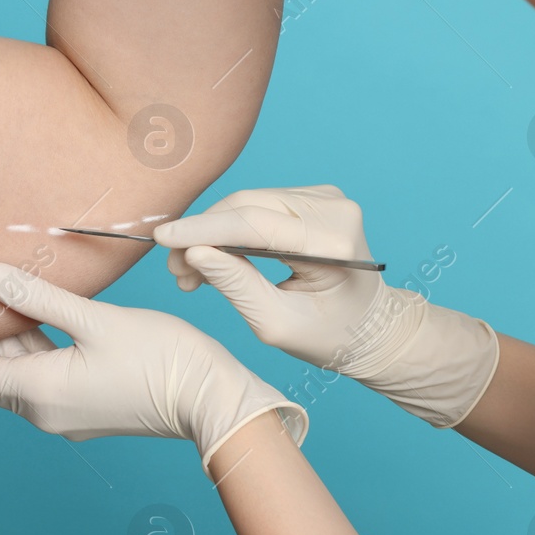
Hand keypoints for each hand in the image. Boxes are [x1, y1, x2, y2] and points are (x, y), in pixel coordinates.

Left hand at [0, 263, 307, 475]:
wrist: (214, 404)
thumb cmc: (162, 360)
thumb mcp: (97, 320)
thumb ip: (41, 300)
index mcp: (38, 390)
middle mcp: (45, 408)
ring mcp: (67, 411)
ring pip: (20, 370)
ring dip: (3, 340)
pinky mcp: (89, 405)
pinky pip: (45, 374)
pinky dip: (32, 348)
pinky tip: (32, 320)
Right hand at [151, 185, 498, 428]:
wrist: (372, 327)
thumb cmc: (331, 335)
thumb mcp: (278, 325)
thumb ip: (237, 286)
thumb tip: (194, 253)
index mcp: (334, 242)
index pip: (255, 224)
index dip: (202, 230)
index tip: (162, 239)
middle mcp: (335, 209)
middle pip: (247, 206)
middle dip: (202, 235)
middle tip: (174, 271)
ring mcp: (326, 198)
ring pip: (247, 203)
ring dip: (212, 233)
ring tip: (190, 272)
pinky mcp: (314, 198)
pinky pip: (258, 205)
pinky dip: (230, 229)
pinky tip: (214, 257)